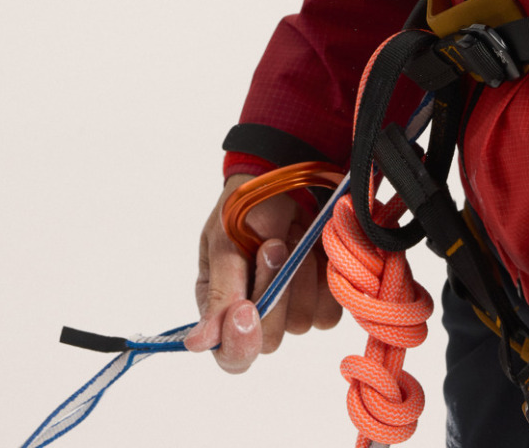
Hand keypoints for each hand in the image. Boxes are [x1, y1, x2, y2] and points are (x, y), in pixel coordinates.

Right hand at [185, 174, 341, 371]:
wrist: (286, 174)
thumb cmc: (246, 206)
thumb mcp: (225, 241)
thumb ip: (219, 293)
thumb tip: (198, 343)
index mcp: (222, 308)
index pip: (231, 355)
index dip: (239, 343)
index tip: (245, 310)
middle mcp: (257, 317)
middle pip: (269, 341)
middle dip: (273, 290)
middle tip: (273, 245)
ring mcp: (292, 310)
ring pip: (302, 322)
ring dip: (298, 275)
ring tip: (291, 236)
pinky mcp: (322, 300)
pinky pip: (329, 310)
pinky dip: (323, 278)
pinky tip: (312, 249)